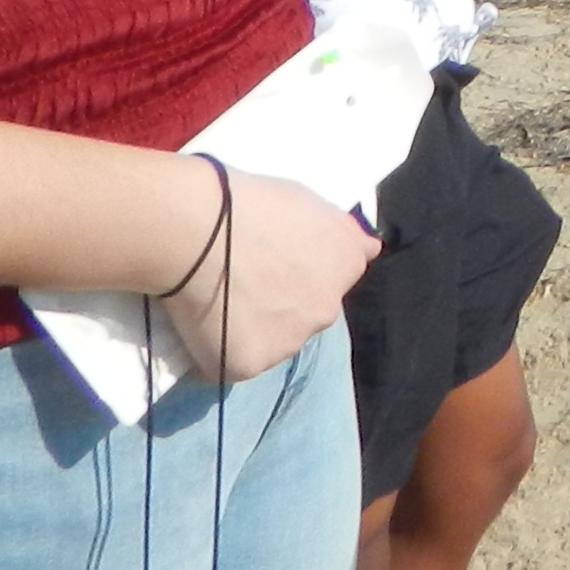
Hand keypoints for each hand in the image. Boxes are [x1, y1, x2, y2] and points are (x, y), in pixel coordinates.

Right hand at [161, 167, 378, 382]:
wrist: (198, 233)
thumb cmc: (250, 203)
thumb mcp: (311, 204)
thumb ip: (340, 233)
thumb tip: (370, 250)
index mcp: (347, 265)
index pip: (333, 278)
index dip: (299, 271)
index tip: (272, 262)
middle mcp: (327, 310)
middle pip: (306, 313)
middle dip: (282, 303)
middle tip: (241, 281)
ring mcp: (290, 342)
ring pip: (273, 341)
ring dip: (253, 329)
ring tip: (217, 302)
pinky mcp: (249, 366)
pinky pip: (232, 363)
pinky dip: (218, 350)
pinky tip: (200, 326)